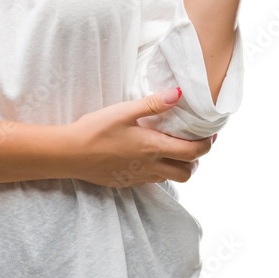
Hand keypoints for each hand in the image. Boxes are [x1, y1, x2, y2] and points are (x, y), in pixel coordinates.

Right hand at [63, 87, 215, 187]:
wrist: (69, 154)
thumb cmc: (95, 129)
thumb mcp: (123, 111)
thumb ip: (153, 104)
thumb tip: (179, 94)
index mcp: (153, 148)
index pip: (193, 152)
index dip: (206, 145)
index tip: (209, 135)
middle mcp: (150, 167)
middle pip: (187, 172)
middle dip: (195, 160)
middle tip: (192, 143)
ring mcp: (138, 177)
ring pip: (171, 178)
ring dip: (178, 166)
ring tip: (171, 148)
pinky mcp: (127, 183)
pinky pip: (152, 181)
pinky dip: (159, 170)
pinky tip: (147, 156)